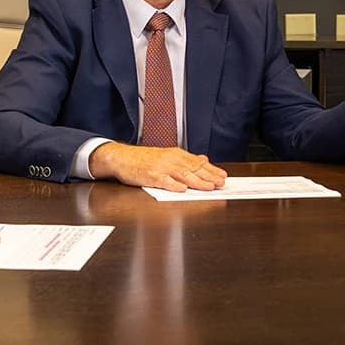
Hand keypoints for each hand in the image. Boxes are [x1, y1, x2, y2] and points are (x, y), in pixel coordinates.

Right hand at [90, 143, 226, 190]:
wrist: (122, 157)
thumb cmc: (143, 159)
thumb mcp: (167, 156)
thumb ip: (186, 159)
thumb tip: (203, 159)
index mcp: (176, 154)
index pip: (197, 163)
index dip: (211, 170)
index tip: (223, 176)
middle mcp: (170, 159)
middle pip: (193, 169)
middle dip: (209, 176)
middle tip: (220, 183)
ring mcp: (160, 167)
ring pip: (182, 175)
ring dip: (197, 181)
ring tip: (208, 187)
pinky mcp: (150, 175)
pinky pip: (163, 181)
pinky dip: (173, 185)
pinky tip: (182, 189)